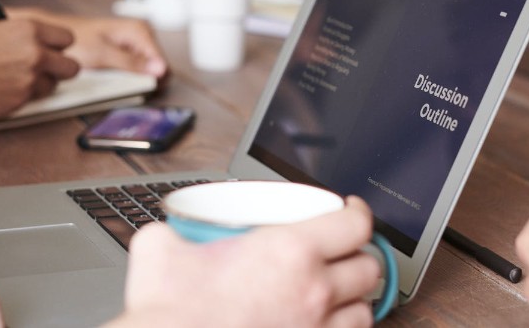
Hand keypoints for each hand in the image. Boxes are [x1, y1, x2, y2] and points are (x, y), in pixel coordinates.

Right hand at [0, 19, 80, 120]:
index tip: (50, 52)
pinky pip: (31, 101)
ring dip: (38, 87)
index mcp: (28, 29)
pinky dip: (20, 99)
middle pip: (70, 67)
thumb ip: (19, 40)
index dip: (58, 48)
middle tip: (42, 73)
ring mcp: (29, 79)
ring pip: (52, 87)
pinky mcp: (19, 102)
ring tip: (11, 83)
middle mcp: (35, 53)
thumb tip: (37, 47)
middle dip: (59, 71)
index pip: (66, 39)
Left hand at [36, 14, 166, 78]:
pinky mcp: (128, 55)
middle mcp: (142, 36)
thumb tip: (159, 69)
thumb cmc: (76, 40)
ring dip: (132, 82)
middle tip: (120, 84)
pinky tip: (111, 78)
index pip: (163, 64)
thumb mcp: (103, 54)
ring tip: (112, 80)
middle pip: (157, 70)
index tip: (136, 88)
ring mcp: (135, 46)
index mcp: (141, 31)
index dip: (152, 80)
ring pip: (147, 73)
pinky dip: (125, 79)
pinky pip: (135, 72)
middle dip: (142, 81)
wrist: (58, 38)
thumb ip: (132, 63)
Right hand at [117, 197, 379, 327]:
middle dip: (359, 258)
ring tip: (337, 296)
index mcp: (289, 252)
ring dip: (354, 301)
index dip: (358, 214)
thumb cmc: (170, 314)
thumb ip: (173, 233)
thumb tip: (168, 234)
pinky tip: (322, 327)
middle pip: (368, 268)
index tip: (351, 212)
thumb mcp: (160, 250)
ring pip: (364, 313)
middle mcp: (313, 292)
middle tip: (343, 255)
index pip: (354, 225)